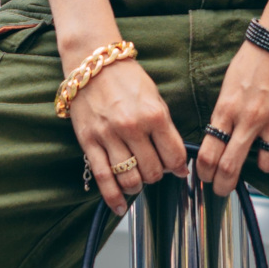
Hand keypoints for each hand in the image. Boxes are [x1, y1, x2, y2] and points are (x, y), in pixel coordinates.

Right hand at [68, 58, 187, 216]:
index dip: (179, 167)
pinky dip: (113, 197)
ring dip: (138, 186)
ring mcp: (109, 136)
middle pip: (153, 171)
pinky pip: (103, 178)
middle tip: (154, 169)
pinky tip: (120, 206)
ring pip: (130, 179)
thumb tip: (179, 163)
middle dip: (157, 175)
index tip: (177, 168)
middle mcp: (133, 127)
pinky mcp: (89, 142)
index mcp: (155, 114)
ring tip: (138, 181)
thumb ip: (167, 130)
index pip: (175, 156)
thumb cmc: (126, 78)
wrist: (92, 62)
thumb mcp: (155, 98)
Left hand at [196, 39, 268, 195]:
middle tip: (222, 189)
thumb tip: (217, 136)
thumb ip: (224, 112)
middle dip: (223, 185)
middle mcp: (249, 119)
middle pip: (231, 167)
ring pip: (267, 166)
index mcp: (227, 108)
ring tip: (263, 159)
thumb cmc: (255, 56)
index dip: (204, 173)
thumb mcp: (228, 83)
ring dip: (263, 166)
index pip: (208, 153)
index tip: (204, 178)